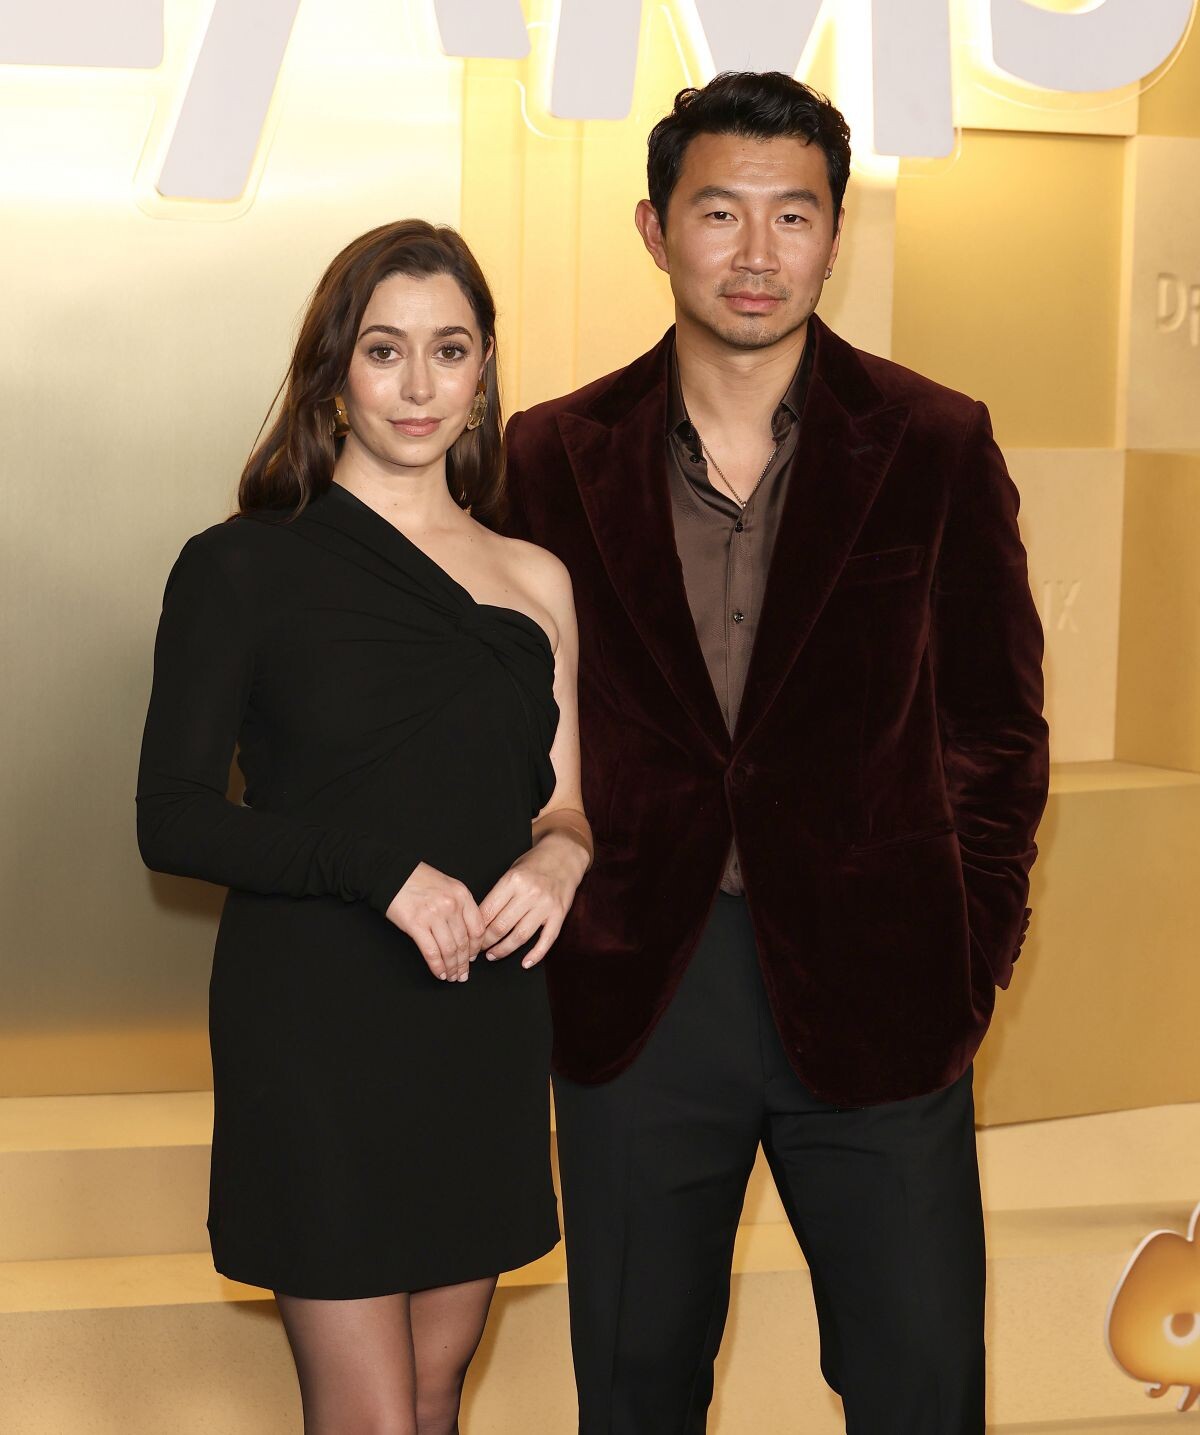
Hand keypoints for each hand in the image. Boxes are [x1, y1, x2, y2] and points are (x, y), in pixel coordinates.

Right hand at [385, 862, 483, 982]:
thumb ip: (460, 905)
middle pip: (464, 942)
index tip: (473, 957)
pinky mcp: (416, 925)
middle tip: (463, 974)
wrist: (391, 872)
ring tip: (452, 976)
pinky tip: (440, 973)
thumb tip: (467, 934)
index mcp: (462, 895)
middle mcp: (451, 905)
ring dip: (452, 967)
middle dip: (464, 963)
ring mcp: (434, 915)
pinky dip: (437, 966)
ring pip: (449, 950)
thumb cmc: (418, 879)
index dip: (477, 947)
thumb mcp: (447, 885)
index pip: (477, 928)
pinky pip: (431, 952)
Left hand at [477, 832, 588, 968]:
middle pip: (501, 926)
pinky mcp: (559, 914)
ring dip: (504, 950)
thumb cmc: (534, 863)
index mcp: (513, 880)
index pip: (488, 911)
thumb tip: (481, 921)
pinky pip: (546, 940)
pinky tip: (525, 963)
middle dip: (486, 942)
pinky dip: (535, 954)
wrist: (564, 854)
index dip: (475, 929)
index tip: (470, 937)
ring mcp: (545, 905)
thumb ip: (499, 894)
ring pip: (520, 936)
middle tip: (478, 949)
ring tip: (493, 955)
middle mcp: (529, 893)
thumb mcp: (512, 871)